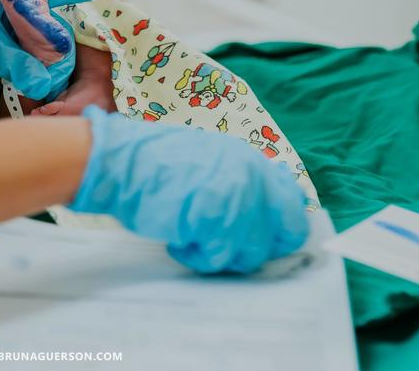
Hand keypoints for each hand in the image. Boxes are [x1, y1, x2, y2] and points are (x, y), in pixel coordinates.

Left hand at [0, 0, 125, 98]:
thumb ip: (16, 60)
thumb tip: (49, 83)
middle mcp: (13, 7)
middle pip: (58, 23)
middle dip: (74, 44)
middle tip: (96, 64)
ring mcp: (4, 29)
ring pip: (42, 47)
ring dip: (51, 68)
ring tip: (64, 89)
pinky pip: (25, 61)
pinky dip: (34, 76)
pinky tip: (40, 91)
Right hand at [71, 106, 308, 272]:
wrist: (123, 162)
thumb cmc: (156, 163)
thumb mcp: (209, 160)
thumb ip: (240, 180)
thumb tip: (264, 211)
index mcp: (251, 161)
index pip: (294, 201)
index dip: (282, 225)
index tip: (267, 237)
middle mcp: (252, 178)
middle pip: (287, 232)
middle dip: (262, 247)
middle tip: (230, 246)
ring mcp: (238, 200)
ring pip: (252, 253)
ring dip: (222, 254)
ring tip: (193, 240)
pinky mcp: (216, 222)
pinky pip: (218, 259)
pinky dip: (197, 257)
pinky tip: (179, 242)